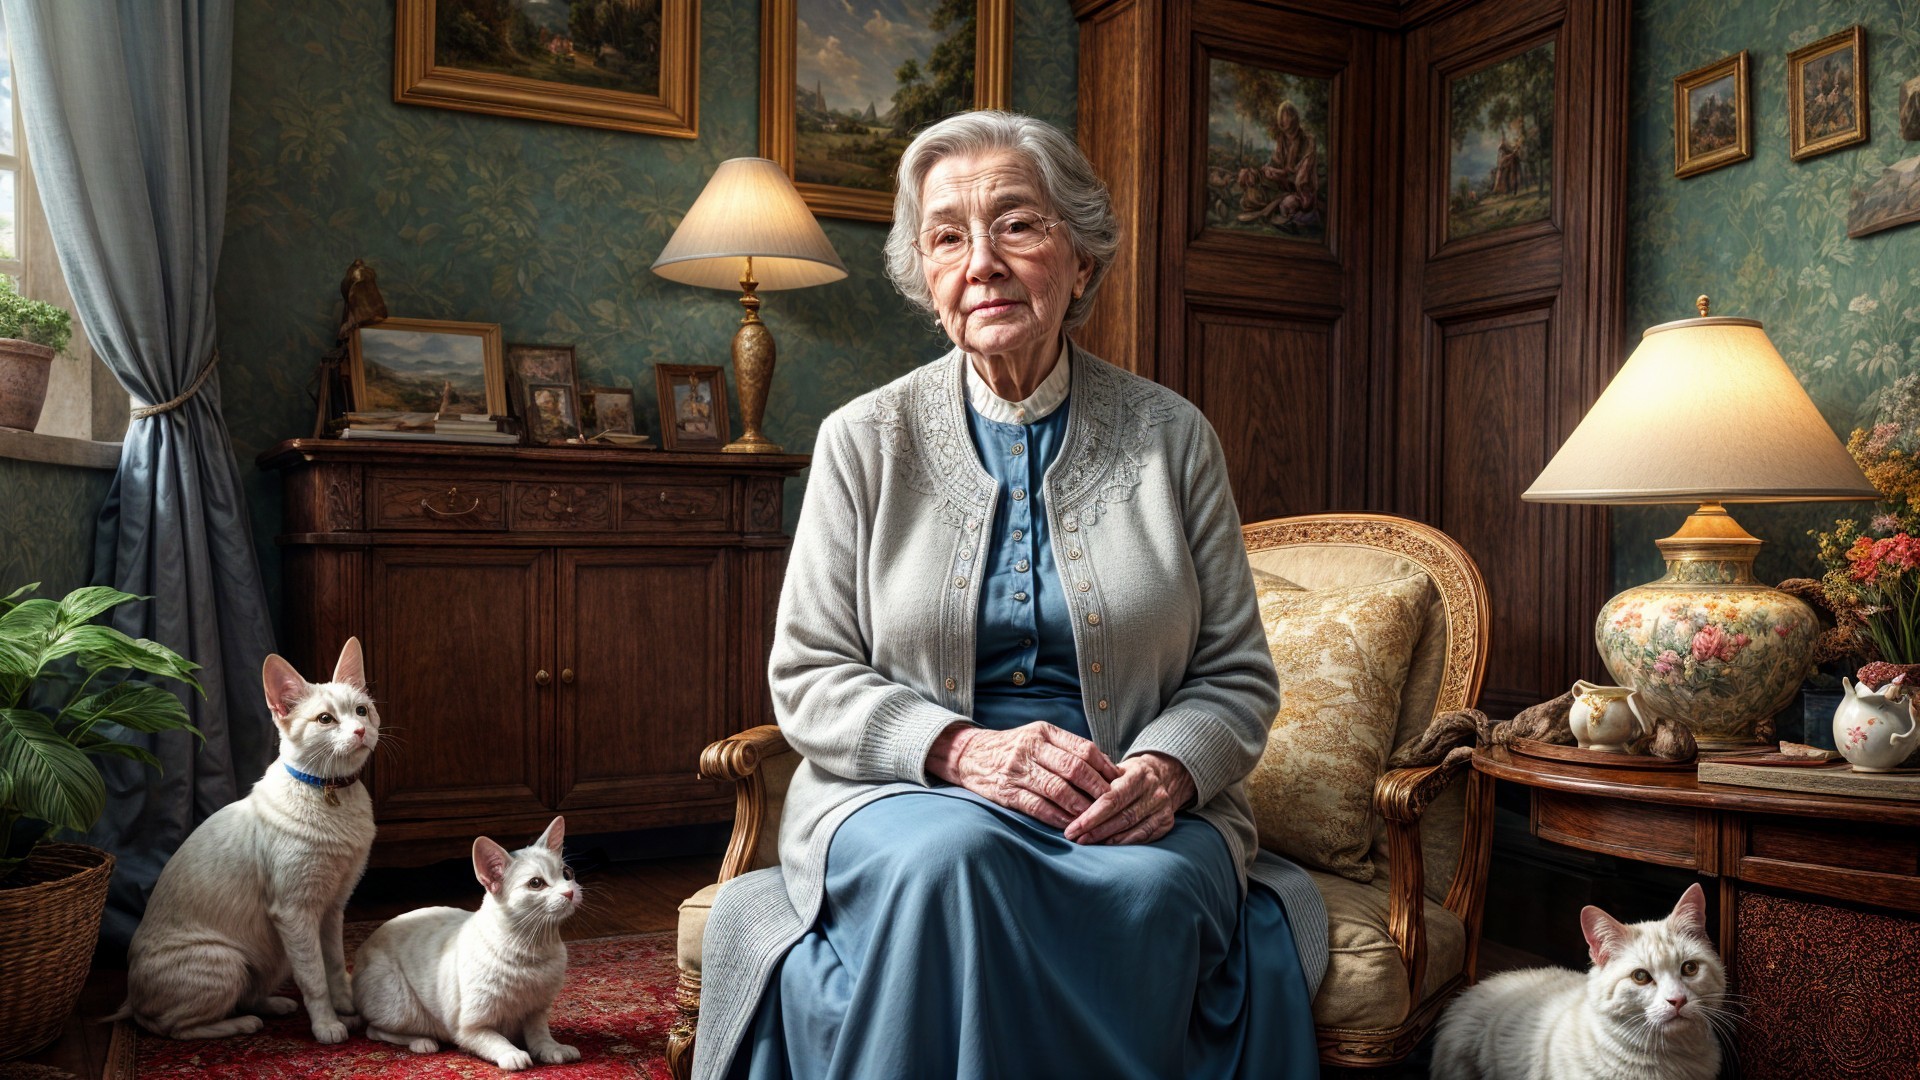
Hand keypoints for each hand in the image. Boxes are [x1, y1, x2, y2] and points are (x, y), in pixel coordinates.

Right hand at [927, 722, 1121, 828]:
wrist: (969, 755)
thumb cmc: (1013, 748)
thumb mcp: (1039, 737)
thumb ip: (1068, 749)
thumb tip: (1107, 769)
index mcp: (1044, 732)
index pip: (1083, 749)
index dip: (1105, 768)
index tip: (1118, 783)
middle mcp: (1030, 747)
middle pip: (1074, 768)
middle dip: (1097, 789)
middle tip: (1111, 803)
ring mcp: (1017, 769)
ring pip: (1057, 789)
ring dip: (1079, 806)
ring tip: (1093, 817)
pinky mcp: (1005, 791)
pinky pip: (1036, 806)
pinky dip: (1056, 817)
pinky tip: (1069, 824)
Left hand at [1063, 753, 1194, 845]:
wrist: (1164, 775)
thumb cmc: (1129, 774)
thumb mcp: (1115, 768)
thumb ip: (1096, 778)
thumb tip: (1067, 794)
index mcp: (1139, 774)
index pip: (1111, 798)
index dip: (1090, 816)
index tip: (1071, 827)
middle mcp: (1154, 791)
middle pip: (1121, 816)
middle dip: (1095, 830)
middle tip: (1074, 838)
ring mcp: (1162, 808)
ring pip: (1131, 828)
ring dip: (1106, 839)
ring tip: (1085, 842)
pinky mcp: (1167, 822)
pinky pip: (1142, 837)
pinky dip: (1122, 842)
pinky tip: (1106, 845)